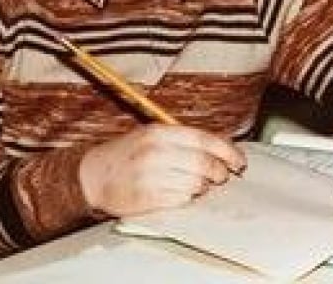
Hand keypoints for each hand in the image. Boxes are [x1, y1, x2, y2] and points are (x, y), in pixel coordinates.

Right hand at [78, 124, 245, 216]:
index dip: (227, 151)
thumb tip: (220, 146)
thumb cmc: (126, 154)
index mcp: (159, 132)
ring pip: (195, 184)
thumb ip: (183, 139)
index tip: (239, 160)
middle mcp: (156, 152)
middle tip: (223, 176)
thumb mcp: (151, 135)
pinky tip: (184, 193)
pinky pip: (181, 200)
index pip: (204, 139)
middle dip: (220, 172)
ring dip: (204, 187)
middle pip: (204, 163)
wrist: (93, 175)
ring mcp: (151, 176)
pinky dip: (188, 198)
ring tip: (200, 185)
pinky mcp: (147, 198)